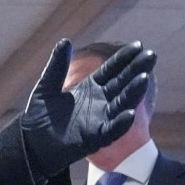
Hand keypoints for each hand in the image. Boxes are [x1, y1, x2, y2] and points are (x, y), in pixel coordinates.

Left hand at [18, 39, 155, 176]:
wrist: (32, 144)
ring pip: (122, 104)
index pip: (112, 70)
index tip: (139, 45)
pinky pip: (112, 130)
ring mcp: (100, 120)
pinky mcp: (95, 138)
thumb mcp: (46, 87)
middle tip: (152, 56)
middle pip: (122, 83)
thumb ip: (56, 66)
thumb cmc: (39, 116)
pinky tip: (130, 113)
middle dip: (137, 70)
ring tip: (143, 78)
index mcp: (91, 88)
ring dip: (133, 92)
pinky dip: (121, 123)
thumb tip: (65, 41)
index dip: (124, 58)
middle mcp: (100, 102)